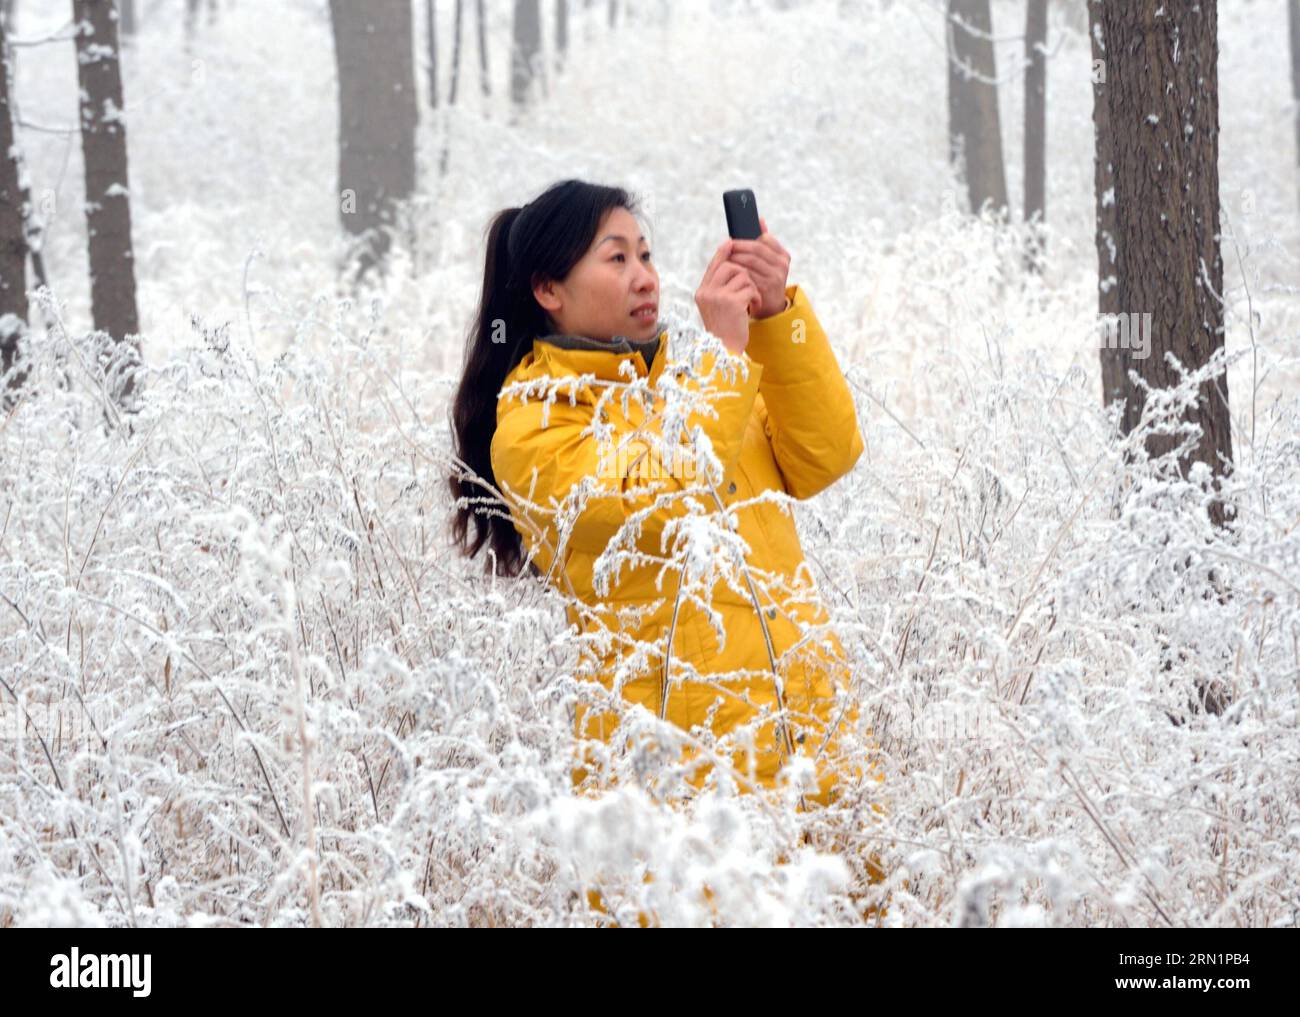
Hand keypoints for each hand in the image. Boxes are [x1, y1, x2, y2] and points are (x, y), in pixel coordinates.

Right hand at [695, 239, 760, 353]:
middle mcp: (707, 292)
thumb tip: (730, 264)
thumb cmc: (724, 330)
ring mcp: (718, 296)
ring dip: (751, 288)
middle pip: (730, 266)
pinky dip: (755, 297)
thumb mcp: (716, 307)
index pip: (713, 265)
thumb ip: (719, 288)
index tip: (730, 243)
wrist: (724, 351)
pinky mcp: (732, 302)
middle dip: (743, 274)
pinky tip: (753, 308)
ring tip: (750, 301)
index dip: (723, 253)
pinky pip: (750, 288)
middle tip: (748, 289)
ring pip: (742, 276)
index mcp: (702, 292)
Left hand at [725, 216, 790, 319]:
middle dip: (738, 247)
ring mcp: (776, 276)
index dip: (746, 239)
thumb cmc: (764, 280)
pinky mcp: (767, 286)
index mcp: (783, 255)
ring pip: (751, 261)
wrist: (770, 308)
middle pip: (756, 248)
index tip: (733, 241)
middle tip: (725, 248)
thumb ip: (764, 242)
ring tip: (724, 259)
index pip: (764, 239)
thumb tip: (760, 219)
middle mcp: (782, 264)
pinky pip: (748, 274)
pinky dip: (736, 271)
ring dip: (735, 258)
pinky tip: (728, 272)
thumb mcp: (768, 262)